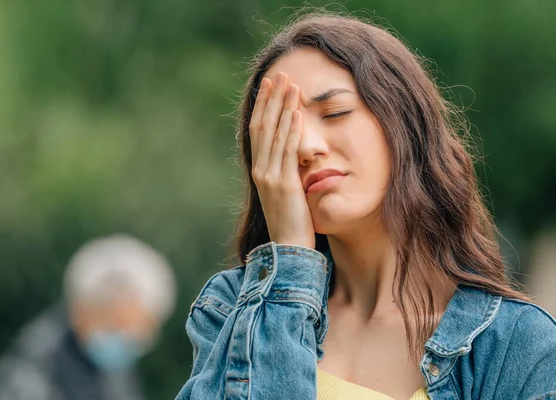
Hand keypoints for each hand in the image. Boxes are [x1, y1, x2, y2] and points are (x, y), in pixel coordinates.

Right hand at [249, 72, 314, 248]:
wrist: (289, 249)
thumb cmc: (292, 222)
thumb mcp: (285, 192)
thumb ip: (286, 171)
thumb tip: (295, 153)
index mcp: (260, 170)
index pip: (259, 130)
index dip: (264, 106)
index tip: (270, 86)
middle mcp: (260, 170)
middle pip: (263, 125)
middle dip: (272, 98)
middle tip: (280, 73)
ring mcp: (269, 176)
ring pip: (273, 134)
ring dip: (283, 107)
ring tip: (290, 84)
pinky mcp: (283, 184)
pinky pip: (287, 151)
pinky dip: (290, 130)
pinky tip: (296, 112)